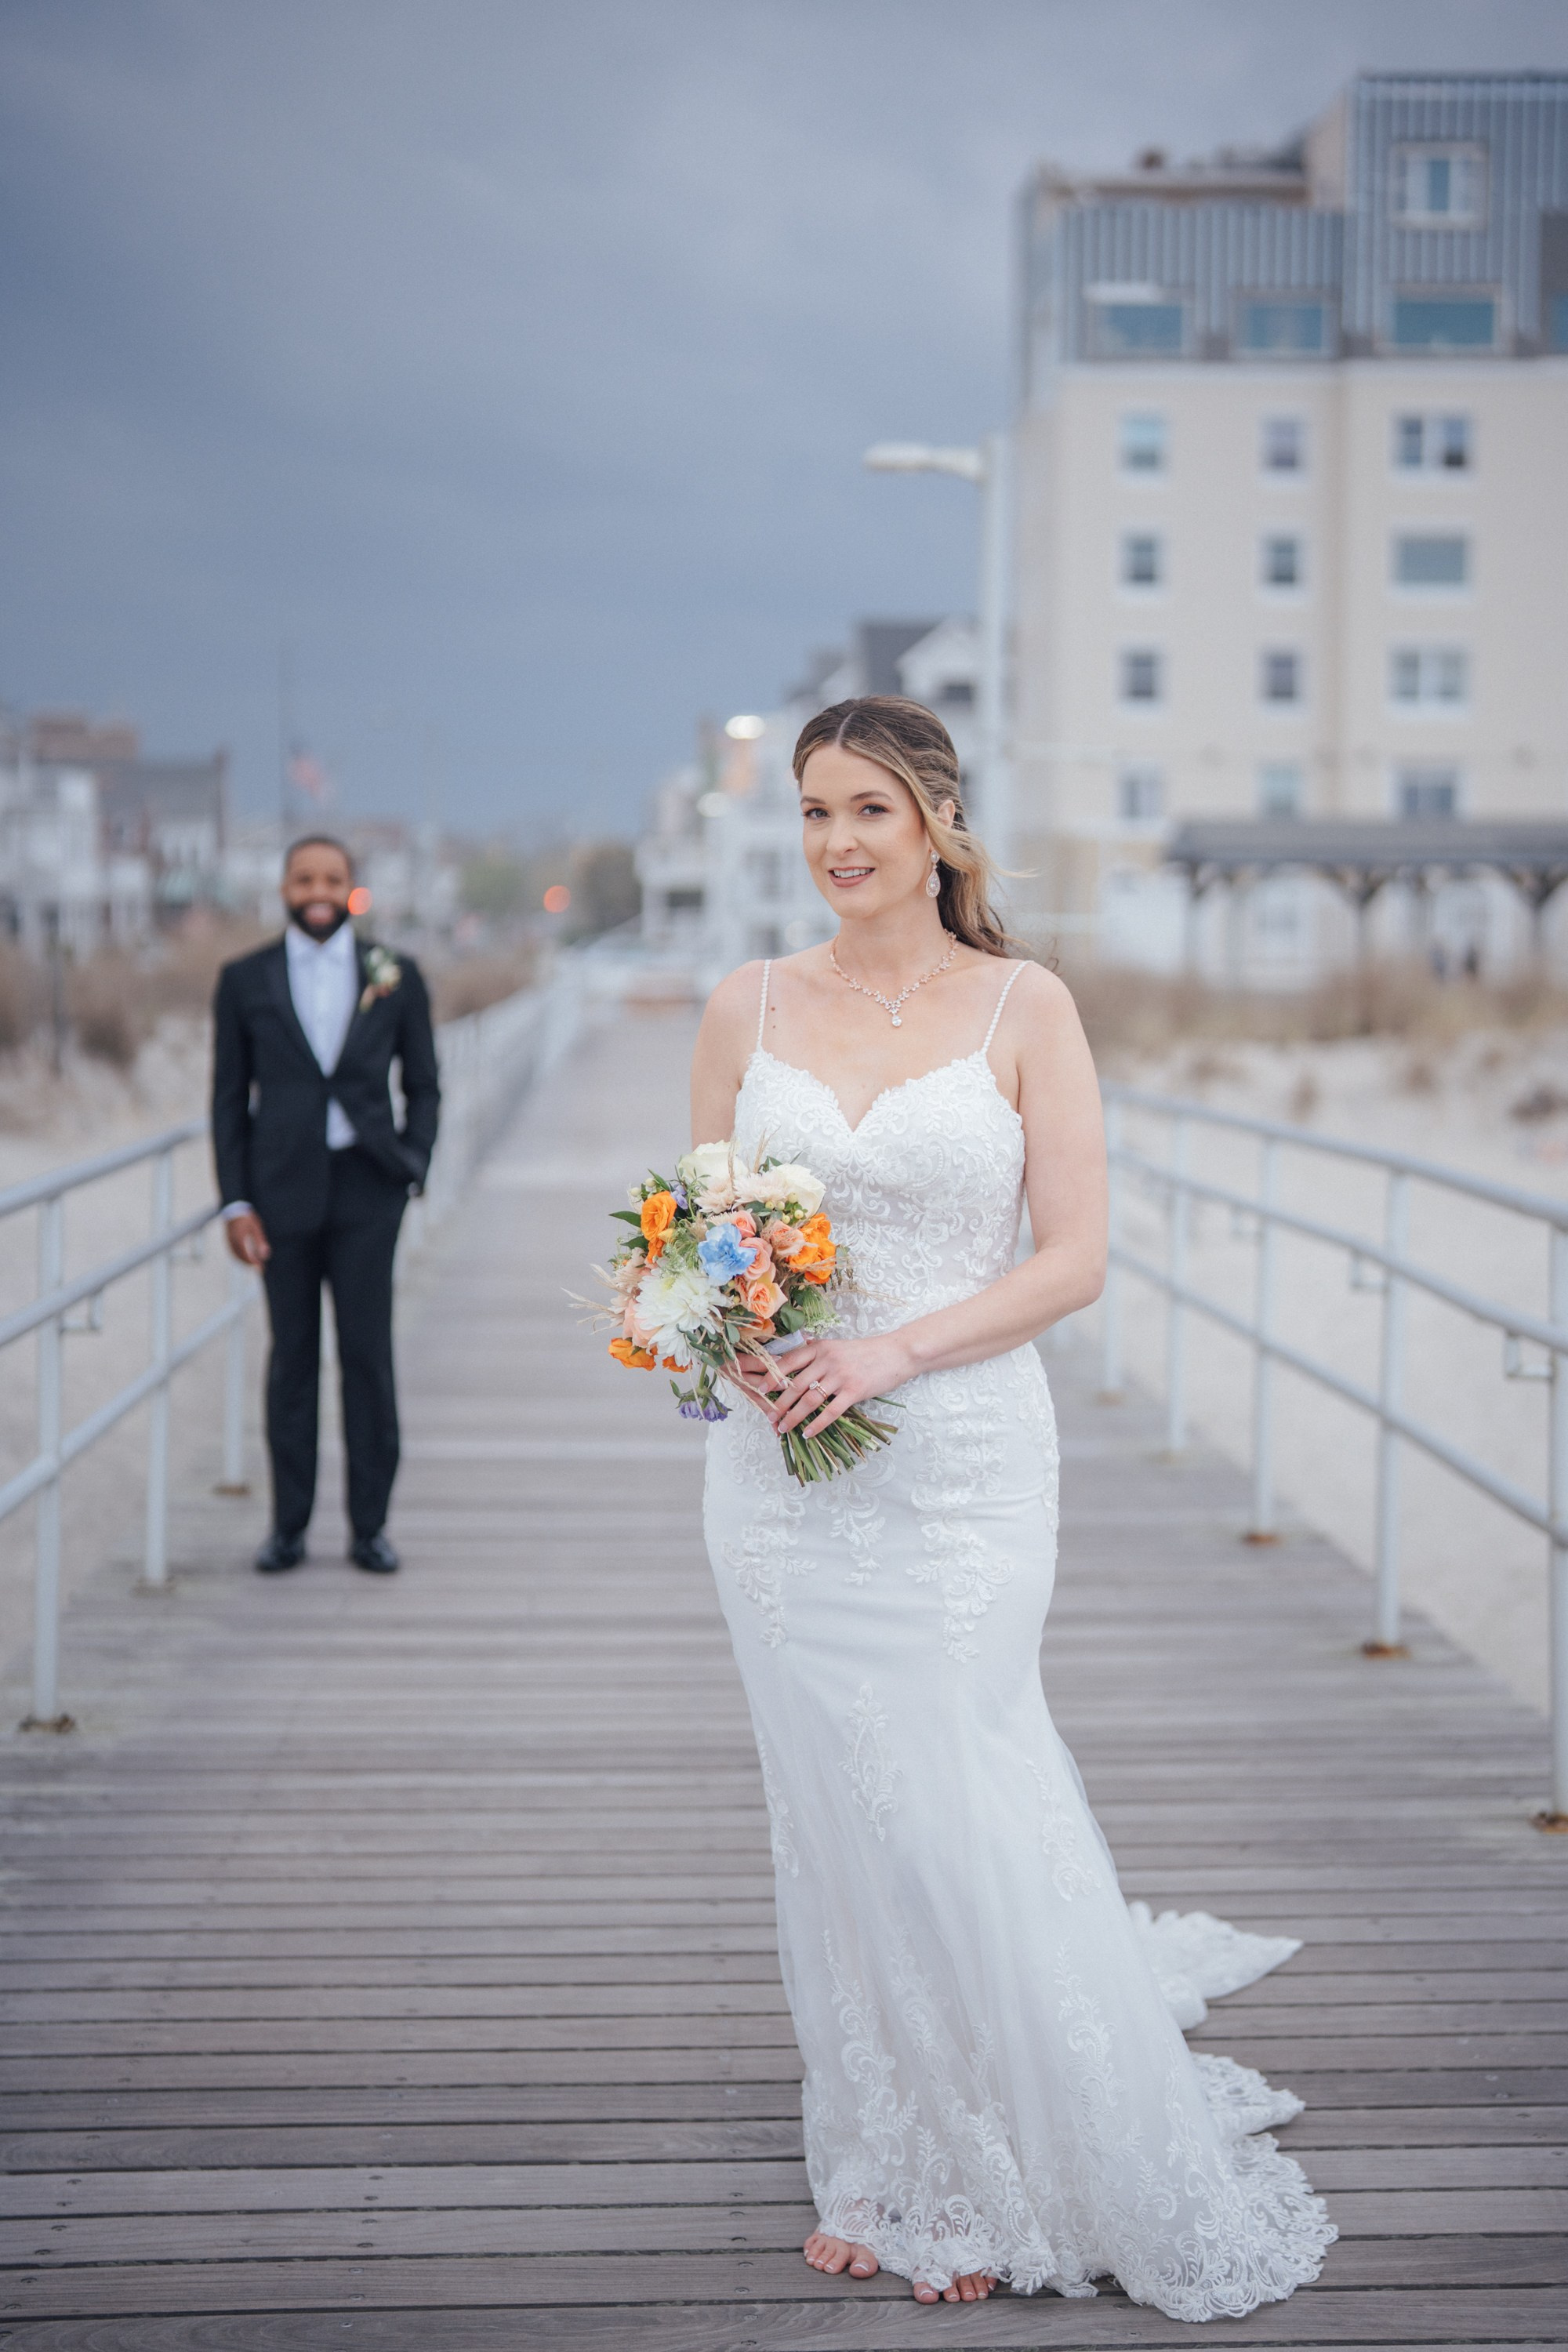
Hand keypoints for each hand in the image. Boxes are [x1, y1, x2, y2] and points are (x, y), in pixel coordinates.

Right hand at [224, 1210, 270, 1266]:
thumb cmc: (247, 1218)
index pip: (246, 1255)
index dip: (253, 1262)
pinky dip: (239, 1256)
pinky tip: (246, 1258)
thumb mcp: (256, 1228)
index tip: (260, 1266)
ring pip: (235, 1255)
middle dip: (249, 1263)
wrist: (234, 1209)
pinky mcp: (227, 1240)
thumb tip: (265, 1256)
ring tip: (254, 1264)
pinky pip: (232, 1251)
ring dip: (244, 1261)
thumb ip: (260, 1242)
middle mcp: (232, 1241)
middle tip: (259, 1268)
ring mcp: (228, 1240)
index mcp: (240, 1238)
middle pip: (240, 1257)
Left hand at [760, 1332, 913, 1438]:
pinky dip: (817, 1424)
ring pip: (809, 1400)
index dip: (771, 1377)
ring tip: (783, 1428)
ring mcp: (841, 1376)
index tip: (758, 1389)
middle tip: (768, 1416)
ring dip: (793, 1416)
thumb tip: (793, 1357)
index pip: (788, 1362)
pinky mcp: (854, 1391)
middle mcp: (827, 1360)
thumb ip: (816, 1352)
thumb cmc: (865, 1352)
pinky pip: (831, 1411)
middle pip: (795, 1384)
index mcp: (820, 1348)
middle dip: (778, 1403)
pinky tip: (807, 1433)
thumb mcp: (837, 1346)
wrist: (895, 1353)